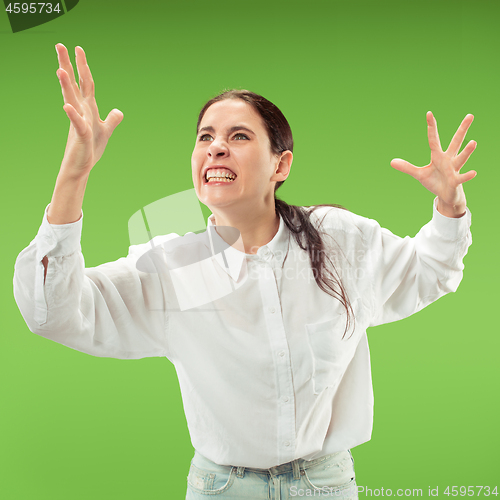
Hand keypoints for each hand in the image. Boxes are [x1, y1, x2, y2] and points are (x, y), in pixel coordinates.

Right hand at [55, 43, 122, 177]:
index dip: (82, 66)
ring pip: (72, 100)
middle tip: (59, 45)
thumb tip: (119, 111)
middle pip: (74, 84)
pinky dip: (73, 115)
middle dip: (68, 65)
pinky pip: (78, 123)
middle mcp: (81, 111)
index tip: (77, 48)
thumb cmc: (90, 148)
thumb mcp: (106, 131)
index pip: (85, 83)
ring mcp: (79, 122)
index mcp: (88, 108)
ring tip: (60, 69)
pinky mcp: (81, 135)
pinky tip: (68, 107)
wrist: (82, 167)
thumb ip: (112, 120)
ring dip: (66, 85)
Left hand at [390, 112, 476, 216]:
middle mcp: (448, 159)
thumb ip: (407, 167)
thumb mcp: (419, 174)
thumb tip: (391, 161)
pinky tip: (474, 172)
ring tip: (473, 142)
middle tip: (470, 115)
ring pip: (460, 158)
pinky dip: (467, 176)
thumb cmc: (435, 182)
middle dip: (462, 129)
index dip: (431, 127)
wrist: (446, 195)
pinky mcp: (456, 181)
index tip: (429, 113)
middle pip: (456, 142)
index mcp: (438, 156)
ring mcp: (453, 169)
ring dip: (467, 151)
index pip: (433, 139)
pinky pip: (462, 177)